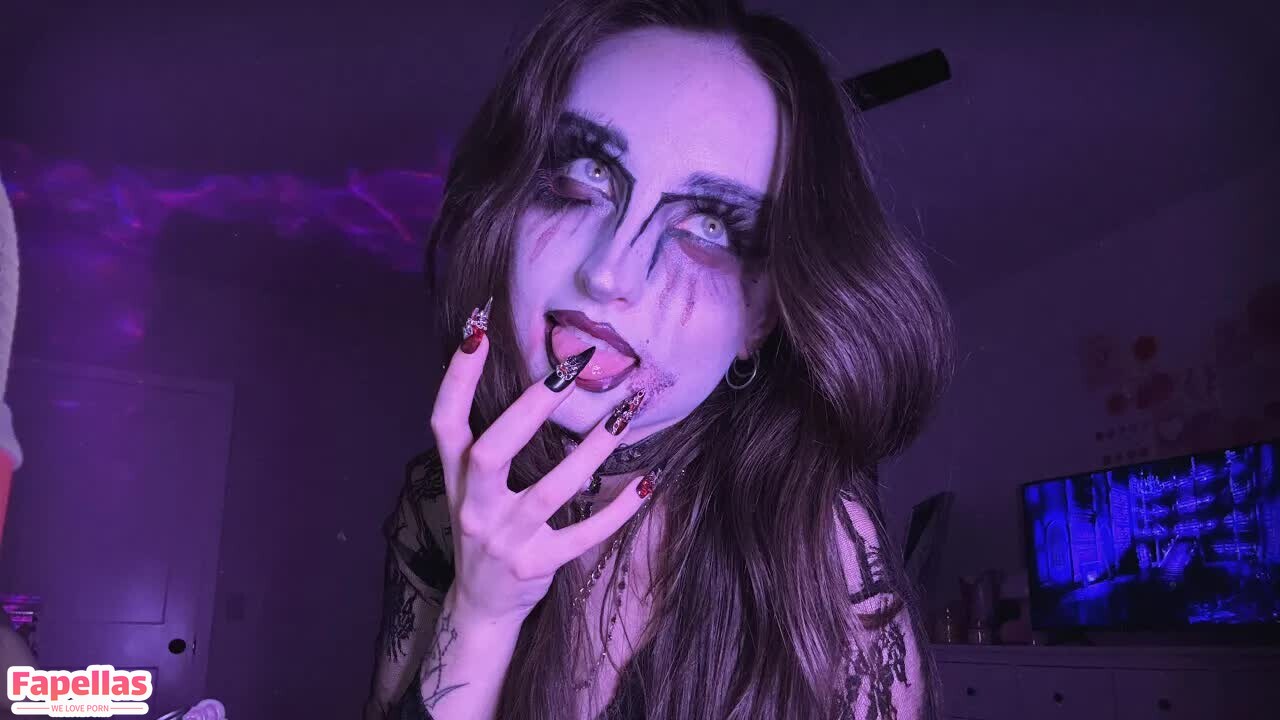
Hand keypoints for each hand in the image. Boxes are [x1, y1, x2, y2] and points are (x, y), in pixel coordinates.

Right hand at [429, 308, 650, 624]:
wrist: (481, 607)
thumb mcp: (468, 487)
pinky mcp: (538, 566)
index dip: (454, 380)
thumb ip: (481, 441)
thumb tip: (518, 375)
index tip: (477, 333)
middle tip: (569, 370)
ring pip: (548, 491)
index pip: (444, 423)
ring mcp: (506, 539)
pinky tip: (645, 483)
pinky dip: (616, 510)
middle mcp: (474, 507)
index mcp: (456, 479)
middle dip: (529, 409)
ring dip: (589, 452)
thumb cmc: (483, 528)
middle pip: (491, 451)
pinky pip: (584, 535)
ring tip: (622, 416)